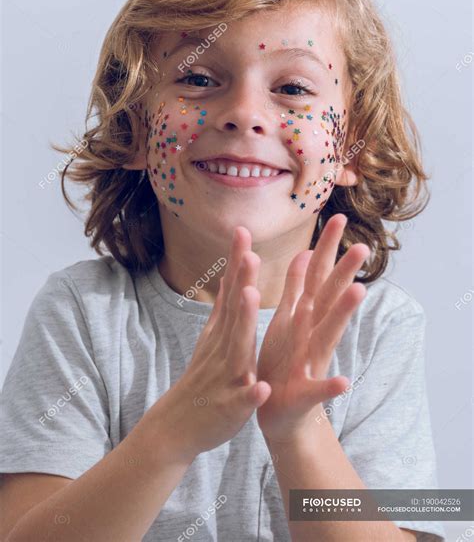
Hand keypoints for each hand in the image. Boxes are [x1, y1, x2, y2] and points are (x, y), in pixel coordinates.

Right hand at [153, 226, 270, 461]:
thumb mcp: (211, 339)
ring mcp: (225, 377)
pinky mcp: (230, 408)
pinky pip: (242, 401)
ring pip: (236, 348)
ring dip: (244, 323)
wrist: (177, 427)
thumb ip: (224, 308)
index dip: (237, 263)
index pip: (231, 292)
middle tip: (250, 253)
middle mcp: (223, 349)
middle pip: (234, 312)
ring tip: (250, 297)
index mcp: (223, 334)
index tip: (243, 232)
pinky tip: (263, 389)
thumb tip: (230, 275)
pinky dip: (251, 395)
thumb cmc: (201, 379)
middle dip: (242, 282)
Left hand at [256, 213, 368, 442]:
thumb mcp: (287, 317)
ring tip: (358, 292)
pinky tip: (343, 382)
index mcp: (303, 316)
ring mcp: (311, 362)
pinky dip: (329, 386)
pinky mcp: (304, 393)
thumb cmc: (284, 359)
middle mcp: (311, 334)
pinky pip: (318, 389)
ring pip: (328, 334)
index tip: (338, 217)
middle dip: (343, 272)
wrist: (280, 411)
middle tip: (363, 246)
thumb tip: (305, 252)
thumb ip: (296, 287)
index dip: (326, 247)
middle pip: (328, 298)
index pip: (316, 275)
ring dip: (343, 313)